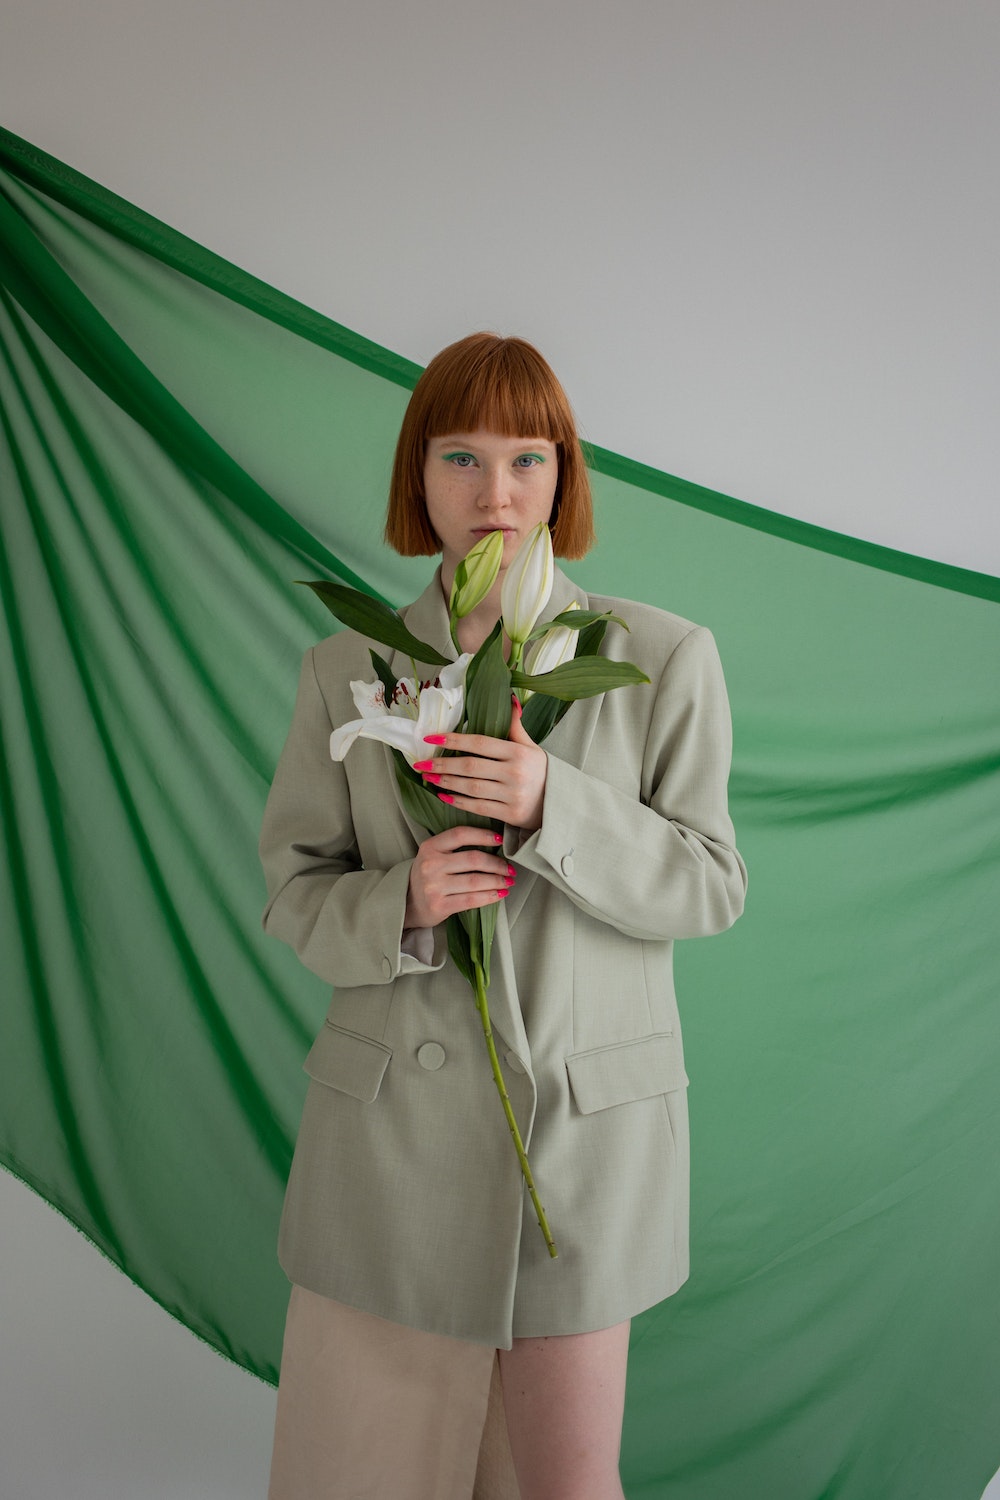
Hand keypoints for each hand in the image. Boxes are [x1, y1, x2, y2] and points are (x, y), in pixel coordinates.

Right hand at [404, 825, 515, 928]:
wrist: (406, 903)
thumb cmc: (428, 876)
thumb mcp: (433, 855)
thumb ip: (455, 847)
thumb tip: (494, 843)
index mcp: (430, 847)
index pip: (460, 834)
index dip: (484, 835)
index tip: (500, 840)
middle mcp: (431, 865)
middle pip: (473, 859)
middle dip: (498, 864)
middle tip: (510, 868)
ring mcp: (434, 886)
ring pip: (475, 881)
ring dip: (497, 881)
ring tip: (509, 882)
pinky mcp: (439, 906)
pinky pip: (471, 900)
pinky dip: (490, 897)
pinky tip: (499, 894)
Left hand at [415, 698, 547, 832]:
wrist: (559, 805)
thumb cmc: (542, 772)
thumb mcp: (532, 747)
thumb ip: (516, 726)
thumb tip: (510, 699)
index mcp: (518, 752)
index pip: (480, 743)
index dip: (454, 739)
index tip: (431, 737)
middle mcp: (515, 773)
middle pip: (470, 766)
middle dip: (442, 763)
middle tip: (421, 763)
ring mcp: (512, 795)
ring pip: (471, 787)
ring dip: (446, 781)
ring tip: (429, 776)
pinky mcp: (510, 814)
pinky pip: (478, 807)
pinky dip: (459, 802)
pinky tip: (443, 795)